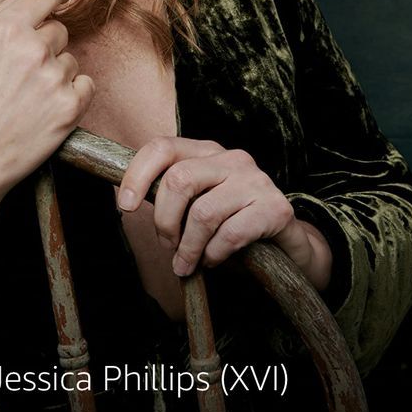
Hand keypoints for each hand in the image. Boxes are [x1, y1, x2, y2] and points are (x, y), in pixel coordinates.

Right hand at [0, 0, 95, 201]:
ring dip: (57, 73)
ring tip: (30, 97)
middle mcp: (33, 49)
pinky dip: (73, 95)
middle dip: (46, 45)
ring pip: (71, 60)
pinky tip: (48, 108)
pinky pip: (86, 85)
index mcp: (7, 30)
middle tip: (24, 73)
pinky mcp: (71, 107)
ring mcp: (54, 78)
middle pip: (60, 30)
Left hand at [117, 136, 332, 291]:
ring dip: (188, 248)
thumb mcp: (197, 204)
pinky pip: (230, 234)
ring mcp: (255, 180)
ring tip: (187, 264)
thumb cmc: (231, 224)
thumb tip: (127, 202)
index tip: (125, 205)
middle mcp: (231, 158)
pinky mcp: (275, 207)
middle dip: (165, 222)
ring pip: (203, 213)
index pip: (162, 147)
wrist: (286, 245)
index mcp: (206, 152)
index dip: (137, 174)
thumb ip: (170, 198)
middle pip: (179, 180)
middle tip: (168, 246)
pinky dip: (214, 254)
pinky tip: (213, 260)